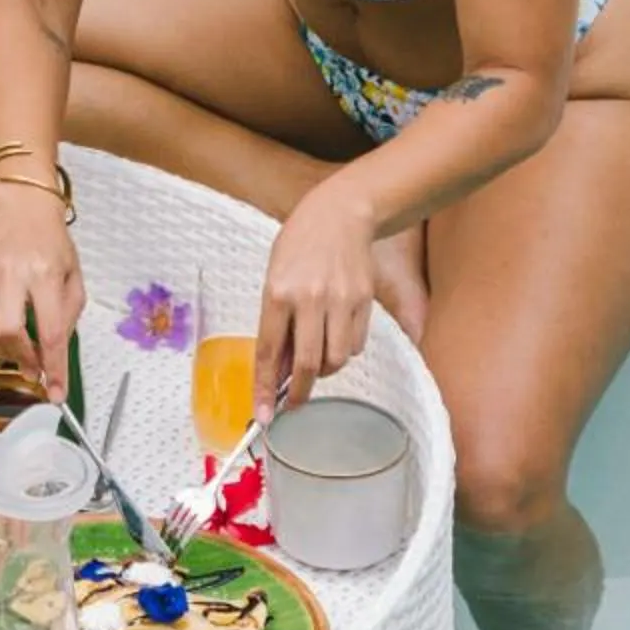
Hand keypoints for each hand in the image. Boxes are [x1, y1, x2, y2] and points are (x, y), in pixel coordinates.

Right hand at [0, 201, 83, 397]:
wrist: (23, 207)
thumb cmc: (53, 244)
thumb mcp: (74, 277)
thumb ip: (67, 317)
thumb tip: (52, 358)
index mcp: (45, 273)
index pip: (50, 331)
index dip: (54, 367)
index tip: (56, 393)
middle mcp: (12, 271)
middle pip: (9, 333)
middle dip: (23, 360)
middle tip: (34, 369)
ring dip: (4, 349)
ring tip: (19, 347)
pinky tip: (1, 325)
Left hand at [254, 185, 378, 415]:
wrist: (340, 215)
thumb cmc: (299, 246)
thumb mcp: (274, 278)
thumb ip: (276, 323)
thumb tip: (278, 370)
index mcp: (278, 292)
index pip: (269, 352)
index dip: (265, 388)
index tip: (264, 415)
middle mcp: (310, 298)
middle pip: (307, 364)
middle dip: (298, 392)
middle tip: (293, 402)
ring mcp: (341, 300)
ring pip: (336, 359)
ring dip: (323, 370)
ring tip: (314, 357)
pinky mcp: (364, 301)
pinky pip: (355, 344)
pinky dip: (343, 351)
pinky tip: (334, 334)